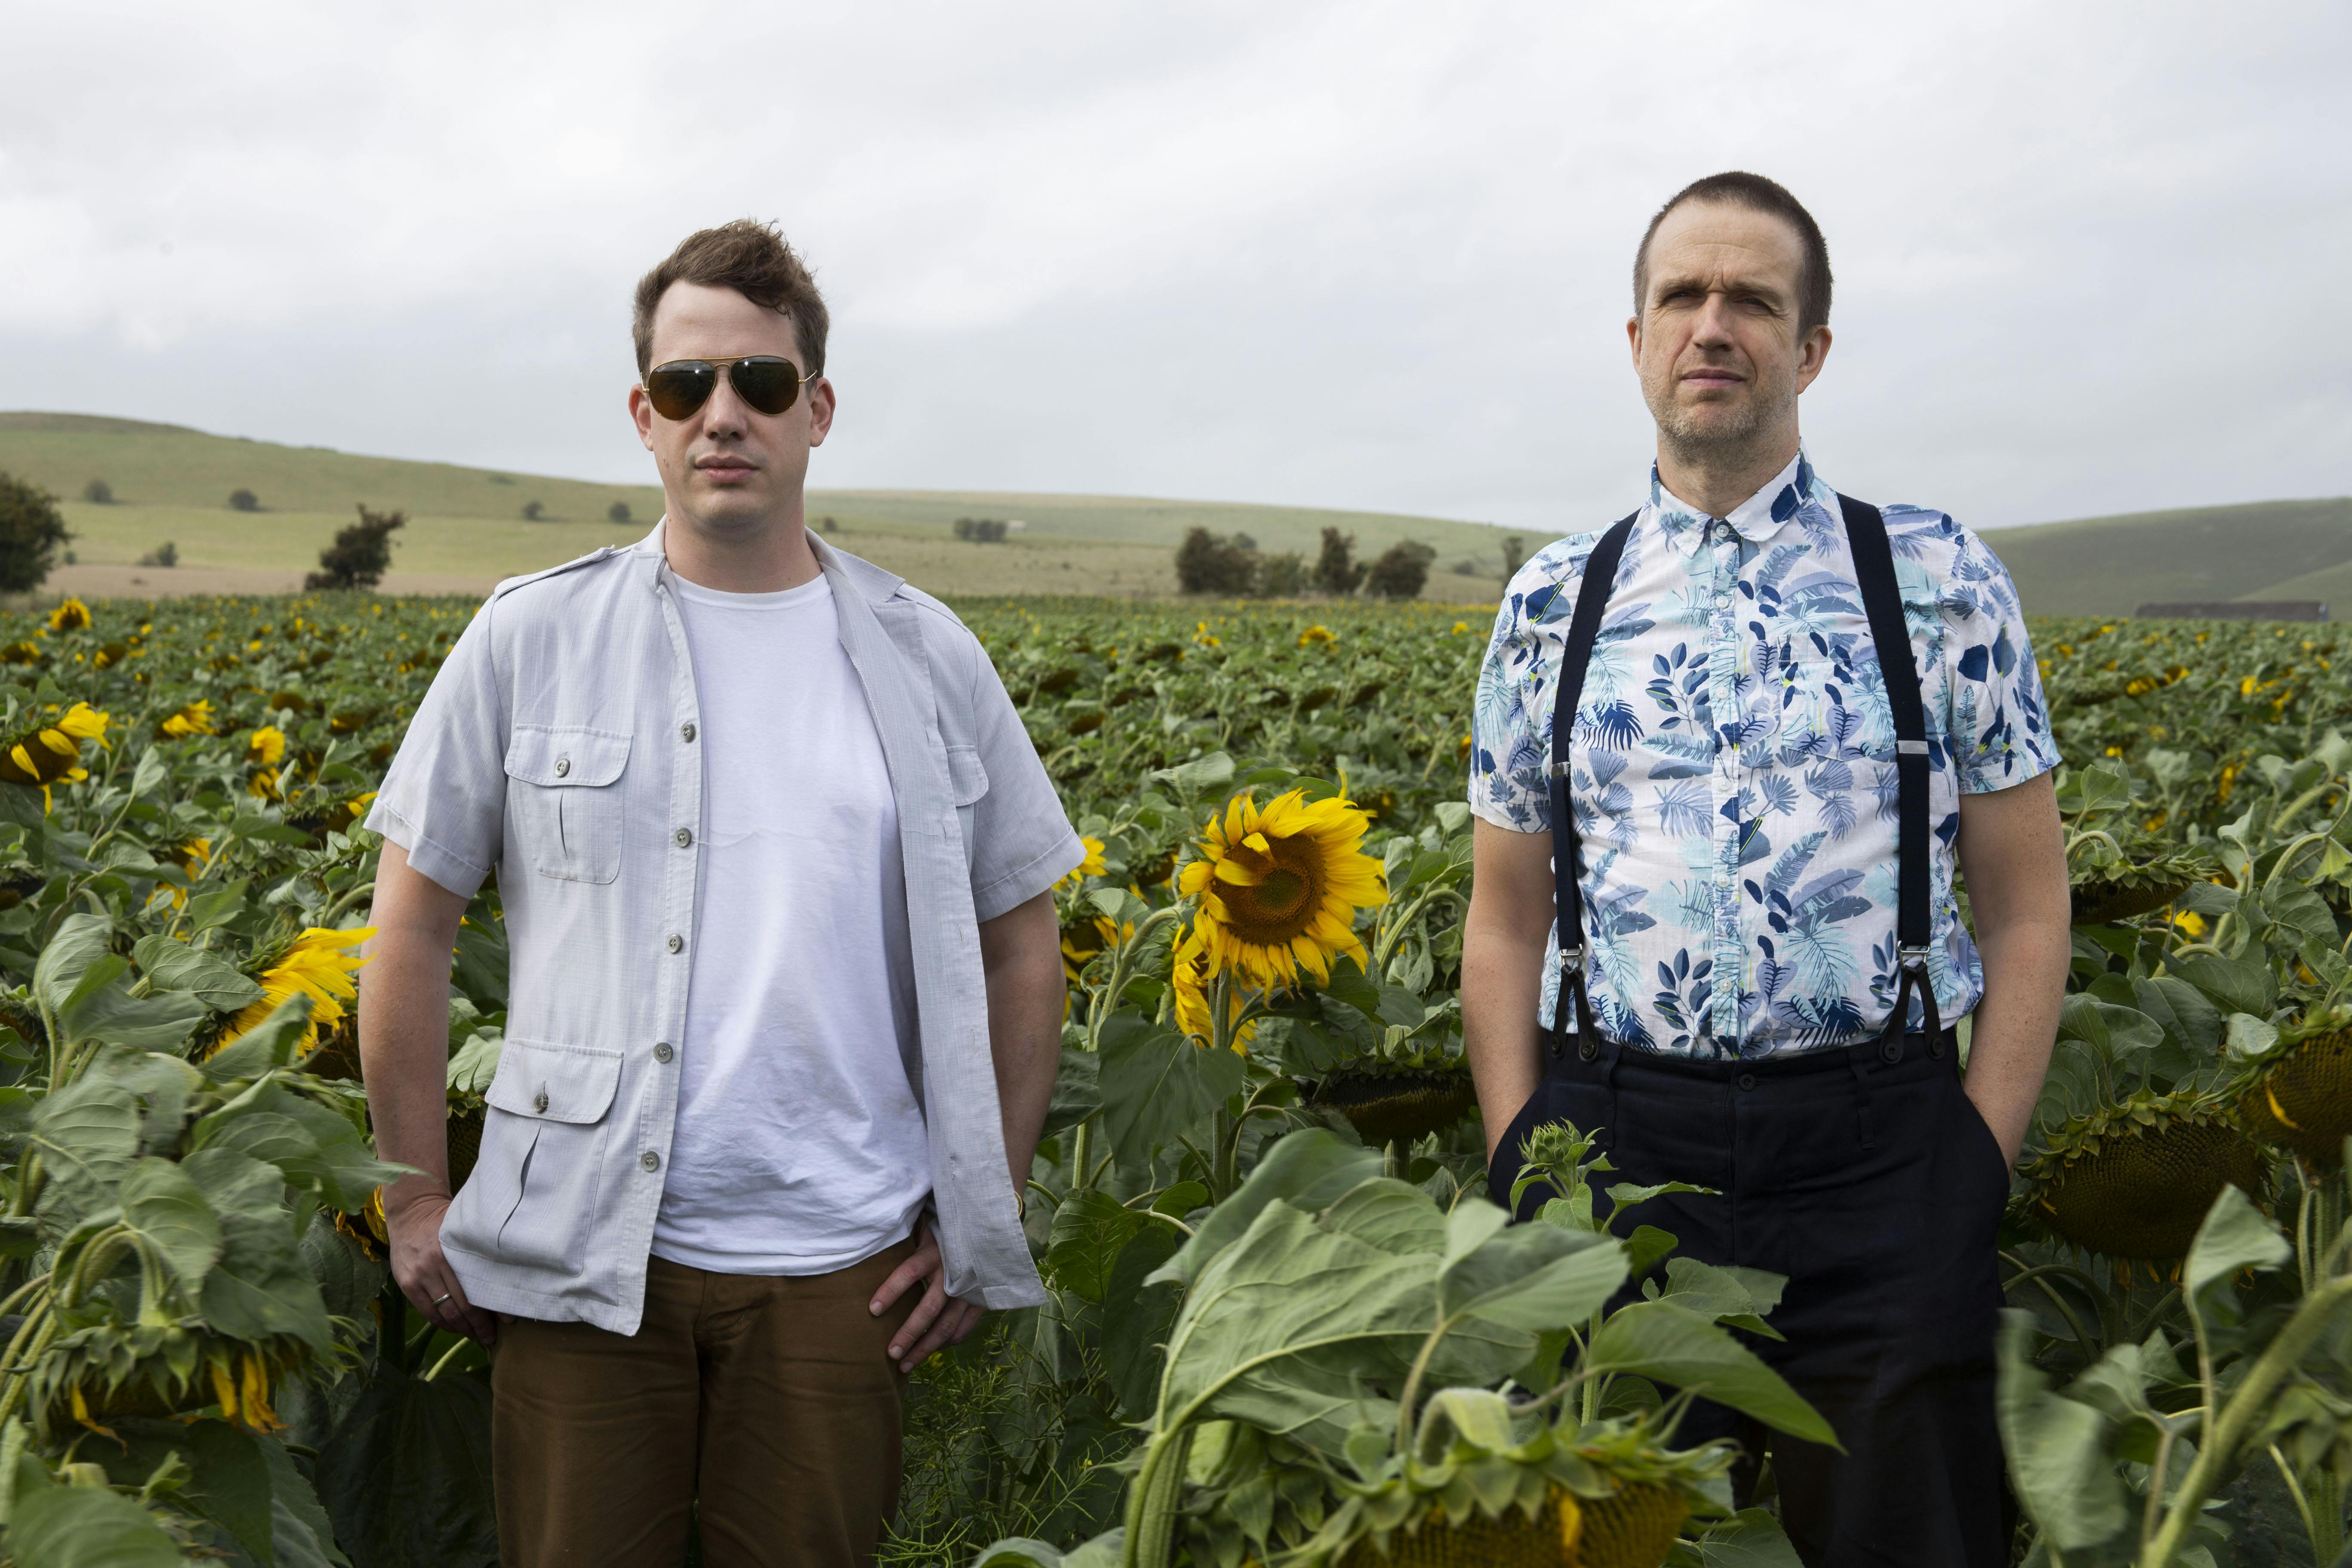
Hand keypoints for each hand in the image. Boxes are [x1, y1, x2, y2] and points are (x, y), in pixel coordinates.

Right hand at [386, 1187, 496, 1345]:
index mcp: (446, 1257)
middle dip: (474, 1328)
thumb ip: (477, 1257)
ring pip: (440, 1314)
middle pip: (455, 1310)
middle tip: (489, 1338)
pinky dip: (441, 1322)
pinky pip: (425, 1311)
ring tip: (474, 1335)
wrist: (411, 1212)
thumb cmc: (444, 1222)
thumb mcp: (463, 1235)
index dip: (484, 1317)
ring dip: (459, 1329)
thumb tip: (503, 1284)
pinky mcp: (405, 1284)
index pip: (468, 1297)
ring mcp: (414, 1279)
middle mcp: (428, 1270)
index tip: (501, 1327)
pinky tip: (454, 1326)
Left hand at [870, 1219, 983, 1372]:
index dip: (891, 1290)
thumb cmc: (942, 1233)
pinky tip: (932, 1350)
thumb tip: (870, 1251)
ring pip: (946, 1326)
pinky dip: (947, 1342)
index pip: (909, 1271)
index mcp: (934, 1252)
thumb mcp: (922, 1230)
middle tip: (891, 1354)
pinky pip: (963, 1329)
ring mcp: (969, 1289)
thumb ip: (903, 1242)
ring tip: (904, 1365)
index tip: (873, 1310)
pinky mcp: (980, 1300)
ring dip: (925, 1348)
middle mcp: (952, 1273)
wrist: (983, 1230)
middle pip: (929, 1309)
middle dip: (908, 1334)